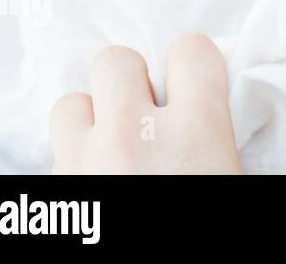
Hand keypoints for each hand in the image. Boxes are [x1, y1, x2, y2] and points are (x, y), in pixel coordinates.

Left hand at [50, 34, 241, 173]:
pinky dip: (74, 160)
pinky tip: (94, 178)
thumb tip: (213, 109)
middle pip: (116, 61)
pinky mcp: (52, 188)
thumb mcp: (233, 173)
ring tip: (109, 147)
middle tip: (146, 113)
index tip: (193, 81)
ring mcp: (84, 162)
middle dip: (128, 80)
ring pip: (70, 105)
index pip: (191, 51)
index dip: (192, 65)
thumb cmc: (201, 234)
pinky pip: (54, 154)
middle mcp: (134, 136)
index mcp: (197, 132)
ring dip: (90, 120)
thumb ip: (218, 133)